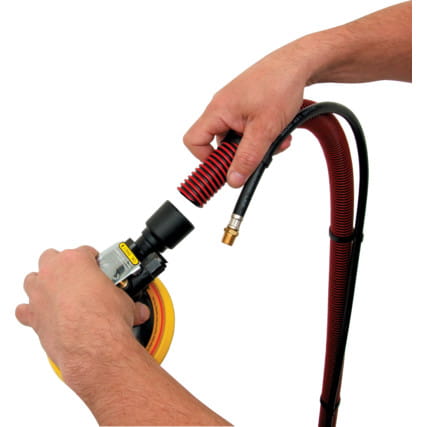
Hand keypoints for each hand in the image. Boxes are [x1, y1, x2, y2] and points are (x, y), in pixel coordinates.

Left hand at [15, 246, 148, 379]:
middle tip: (79, 278)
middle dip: (64, 266)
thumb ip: (127, 302)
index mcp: (76, 260)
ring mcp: (40, 293)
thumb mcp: (125, 302)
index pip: (85, 252)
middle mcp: (54, 272)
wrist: (93, 345)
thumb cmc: (105, 319)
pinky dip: (32, 311)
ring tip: (60, 293)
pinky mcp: (33, 316)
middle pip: (52, 257)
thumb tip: (137, 309)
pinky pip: (25, 310)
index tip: (100, 269)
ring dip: (44, 283)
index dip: (94, 260)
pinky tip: (45, 314)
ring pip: (33, 279)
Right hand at [184, 39, 312, 187]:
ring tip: (277, 140)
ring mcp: (234, 108)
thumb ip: (247, 158)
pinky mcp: (247, 108)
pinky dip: (262, 136)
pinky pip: (248, 130)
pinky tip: (279, 132)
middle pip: (219, 144)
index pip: (193, 141)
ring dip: (257, 146)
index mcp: (218, 111)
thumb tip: (232, 180)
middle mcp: (222, 109)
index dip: (205, 158)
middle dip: (241, 154)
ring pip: (237, 139)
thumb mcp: (264, 129)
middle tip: (260, 155)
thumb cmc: (280, 85)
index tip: (225, 167)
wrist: (299, 62)